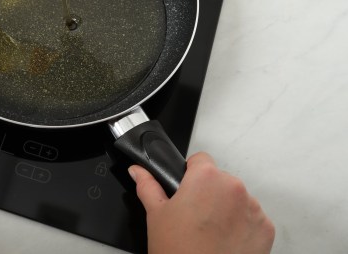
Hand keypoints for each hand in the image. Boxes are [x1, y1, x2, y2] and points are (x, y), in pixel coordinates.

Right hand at [129, 152, 274, 253]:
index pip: (200, 159)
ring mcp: (253, 208)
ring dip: (225, 209)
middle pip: (219, 180)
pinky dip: (240, 226)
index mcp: (206, 178)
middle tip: (193, 217)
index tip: (186, 190)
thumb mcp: (155, 215)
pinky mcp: (265, 228)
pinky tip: (223, 241)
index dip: (190, 174)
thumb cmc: (179, 251)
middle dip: (207, 194)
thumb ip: (147, 186)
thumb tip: (138, 172)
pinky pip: (251, 218)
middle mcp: (233, 188)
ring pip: (236, 199)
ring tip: (208, 233)